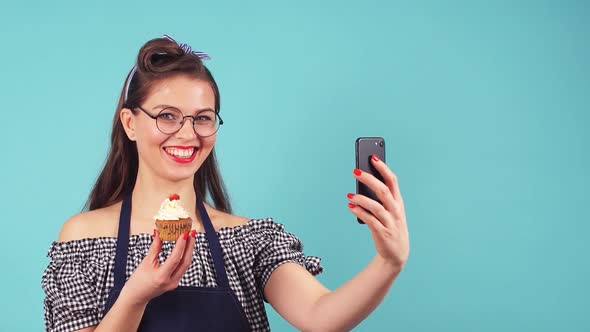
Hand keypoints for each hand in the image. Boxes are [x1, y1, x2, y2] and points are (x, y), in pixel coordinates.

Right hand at [121, 230, 195, 304]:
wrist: (136, 296)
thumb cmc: (138, 281)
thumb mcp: (145, 262)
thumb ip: (155, 248)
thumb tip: (158, 233)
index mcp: (161, 277)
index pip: (175, 259)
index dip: (181, 245)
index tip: (184, 234)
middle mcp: (170, 282)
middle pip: (185, 262)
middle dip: (190, 246)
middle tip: (192, 232)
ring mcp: (174, 283)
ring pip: (186, 265)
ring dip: (189, 250)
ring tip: (190, 237)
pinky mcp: (175, 282)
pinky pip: (183, 267)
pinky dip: (184, 256)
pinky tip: (185, 247)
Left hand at [348, 155, 409, 269]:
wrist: (396, 255)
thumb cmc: (390, 227)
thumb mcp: (390, 211)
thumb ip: (380, 198)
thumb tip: (363, 183)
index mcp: (398, 202)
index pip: (392, 180)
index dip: (383, 168)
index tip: (372, 157)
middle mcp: (396, 210)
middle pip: (383, 190)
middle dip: (369, 179)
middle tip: (355, 171)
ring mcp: (390, 222)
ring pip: (376, 206)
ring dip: (361, 199)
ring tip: (349, 196)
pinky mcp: (382, 233)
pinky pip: (370, 220)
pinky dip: (360, 213)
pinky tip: (351, 208)